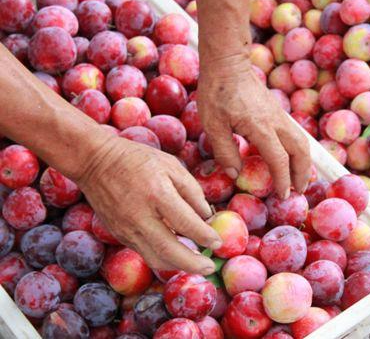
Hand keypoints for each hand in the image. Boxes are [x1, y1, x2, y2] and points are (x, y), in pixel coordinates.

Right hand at [75, 136, 221, 274]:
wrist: (94, 161)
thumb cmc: (136, 159)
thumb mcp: (170, 165)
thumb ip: (192, 191)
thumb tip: (207, 216)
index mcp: (157, 194)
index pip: (186, 223)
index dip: (205, 236)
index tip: (218, 242)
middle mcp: (140, 216)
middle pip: (169, 252)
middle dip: (193, 264)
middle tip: (210, 267)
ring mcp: (127, 229)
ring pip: (156, 259)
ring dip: (178, 266)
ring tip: (197, 263)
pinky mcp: (120, 235)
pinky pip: (145, 252)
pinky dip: (164, 257)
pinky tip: (177, 253)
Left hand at [197, 57, 311, 198]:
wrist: (227, 62)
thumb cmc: (217, 91)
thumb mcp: (213, 124)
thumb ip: (225, 151)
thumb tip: (235, 174)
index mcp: (261, 128)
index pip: (279, 160)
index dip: (282, 181)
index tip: (281, 195)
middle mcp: (276, 122)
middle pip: (301, 151)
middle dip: (302, 173)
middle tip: (298, 191)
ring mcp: (279, 115)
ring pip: (301, 142)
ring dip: (304, 162)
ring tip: (298, 179)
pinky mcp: (276, 111)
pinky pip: (294, 135)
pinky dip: (297, 150)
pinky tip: (289, 158)